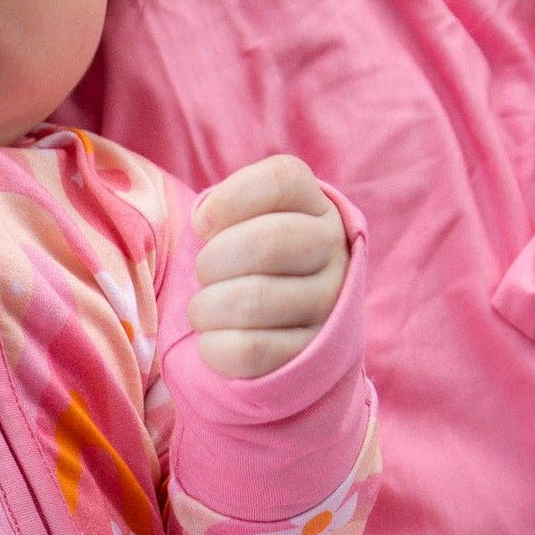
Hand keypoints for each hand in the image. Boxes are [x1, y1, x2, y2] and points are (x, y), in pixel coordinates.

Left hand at [186, 154, 349, 378]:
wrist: (288, 329)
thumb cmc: (249, 265)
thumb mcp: (244, 223)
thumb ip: (222, 208)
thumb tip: (203, 219)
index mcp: (315, 206)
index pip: (279, 181)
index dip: (228, 200)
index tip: (202, 224)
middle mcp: (332, 250)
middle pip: (264, 242)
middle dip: (211, 261)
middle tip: (203, 274)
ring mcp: (326, 304)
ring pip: (252, 301)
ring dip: (206, 308)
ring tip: (204, 310)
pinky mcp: (308, 354)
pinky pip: (248, 351)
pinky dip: (213, 346)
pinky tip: (213, 339)